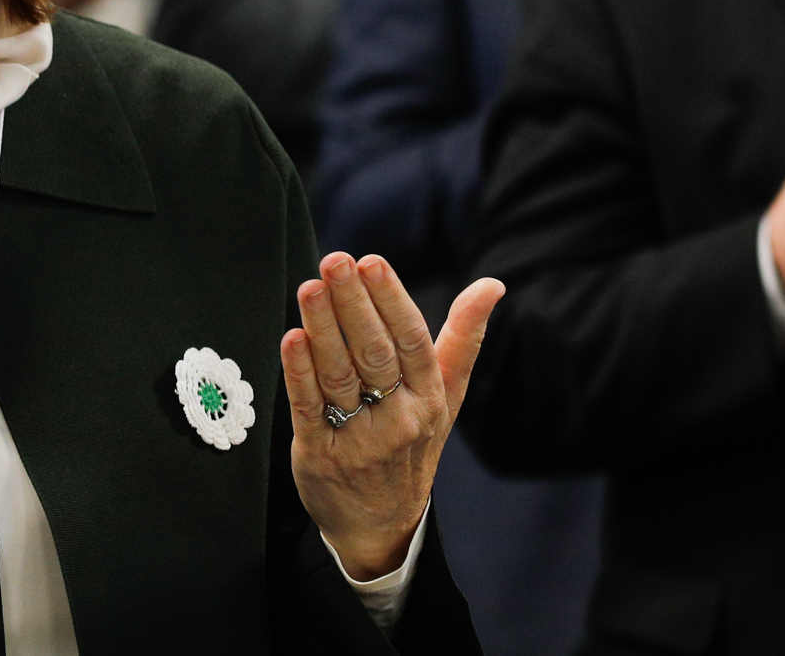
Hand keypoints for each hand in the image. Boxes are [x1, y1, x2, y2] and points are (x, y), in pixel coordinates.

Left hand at [281, 253, 503, 579]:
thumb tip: (493, 285)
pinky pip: (309, 407)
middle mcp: (399, 418)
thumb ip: (464, 338)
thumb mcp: (447, 396)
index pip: (412, 341)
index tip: (372, 261)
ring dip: (322, 329)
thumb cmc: (413, 443)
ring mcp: (358, 438)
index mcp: (429, 397)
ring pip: (339, 375)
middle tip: (335, 260)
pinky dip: (299, 372)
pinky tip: (291, 338)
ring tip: (310, 287)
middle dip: (354, 303)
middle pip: (374, 353)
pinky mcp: (320, 454)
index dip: (391, 300)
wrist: (382, 524)